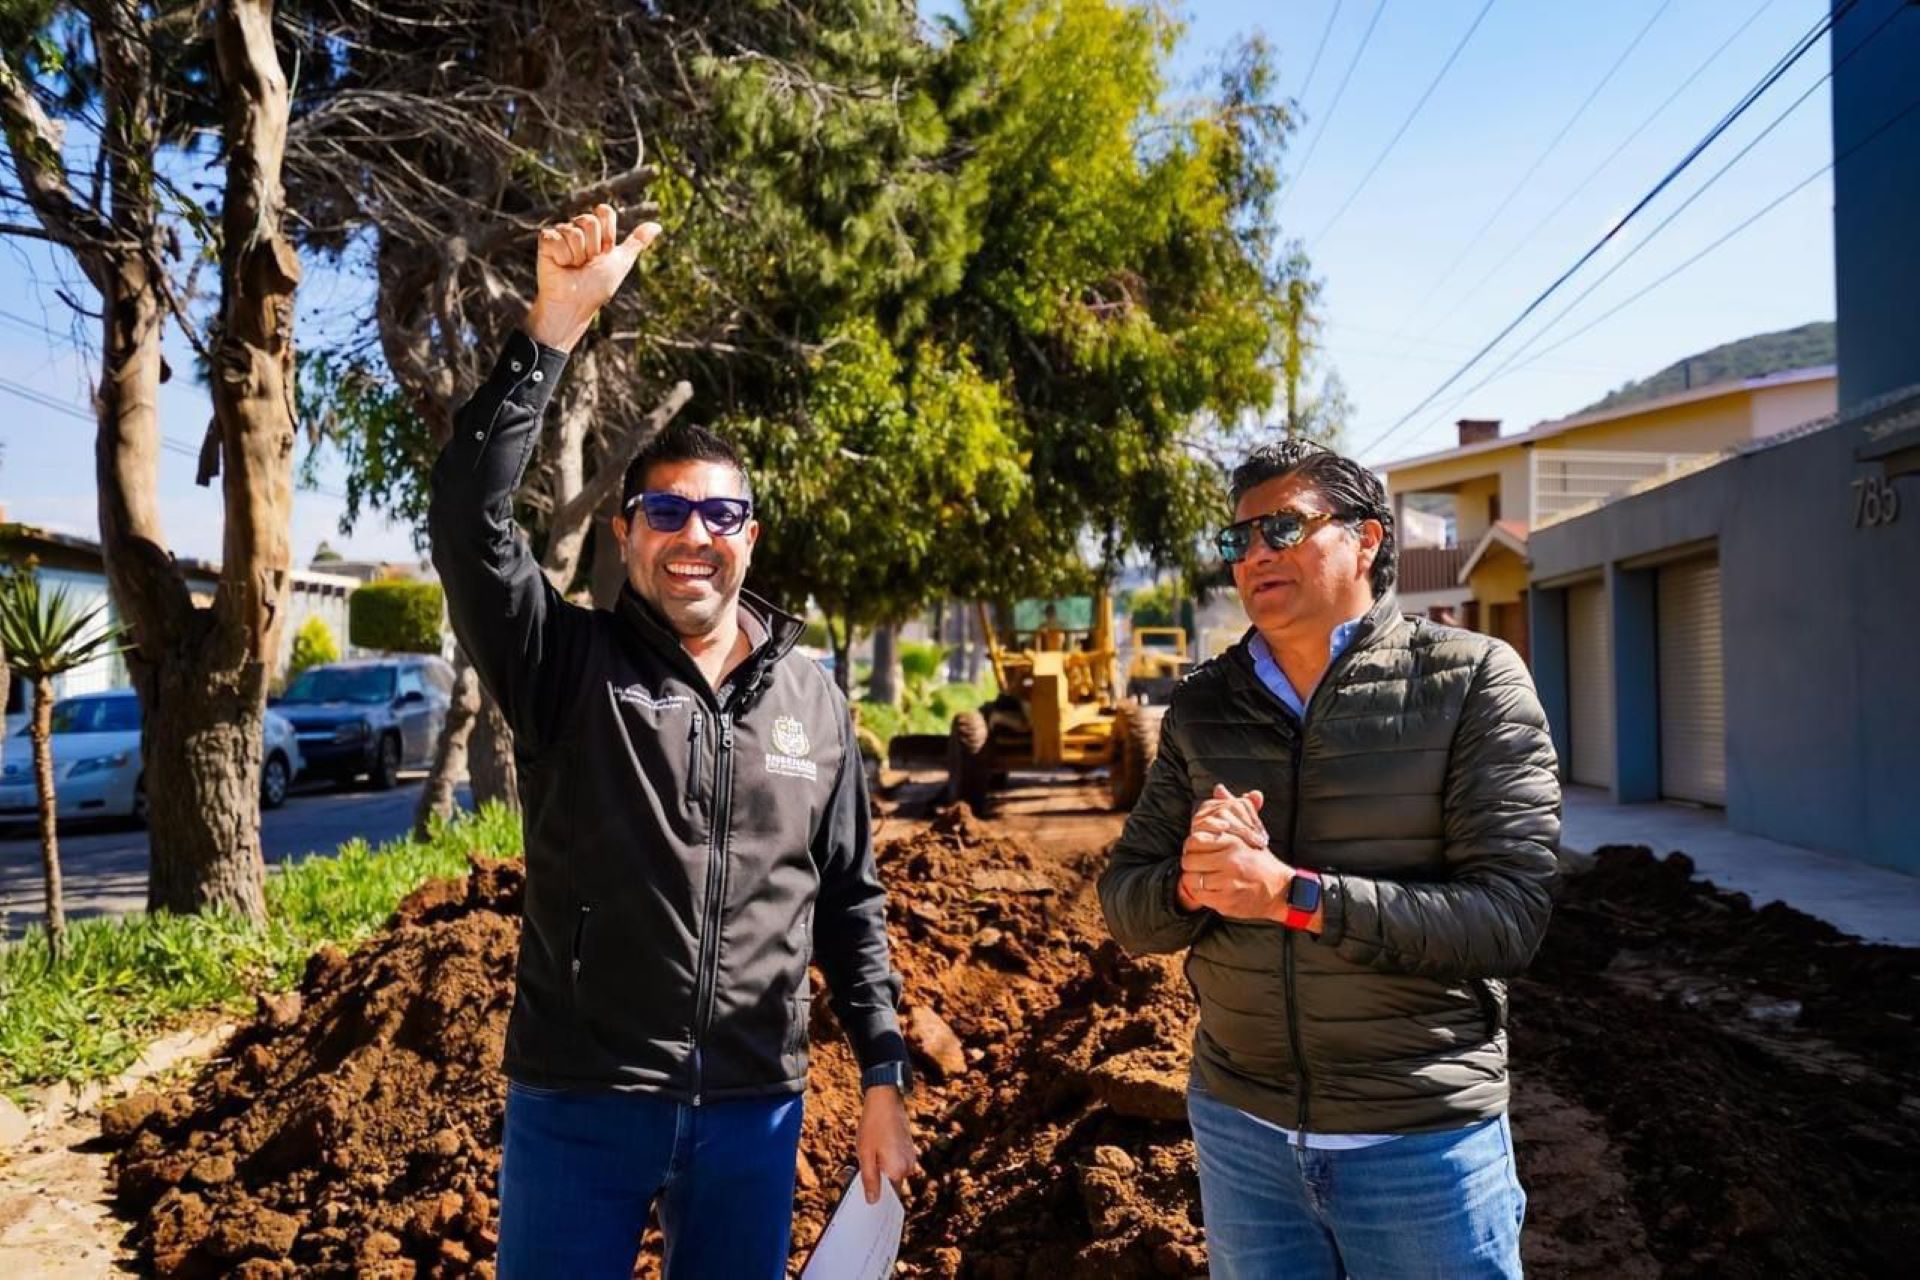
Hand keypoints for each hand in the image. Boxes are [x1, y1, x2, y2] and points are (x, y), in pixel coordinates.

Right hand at [525, 203, 661, 350]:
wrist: (576, 303)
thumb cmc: (597, 286)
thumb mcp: (621, 261)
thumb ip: (637, 242)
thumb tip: (657, 225)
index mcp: (596, 232)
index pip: (604, 212)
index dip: (607, 234)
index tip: (605, 252)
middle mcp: (578, 230)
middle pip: (589, 220)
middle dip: (592, 247)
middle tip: (587, 263)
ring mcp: (561, 234)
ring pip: (573, 231)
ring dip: (577, 255)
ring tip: (573, 267)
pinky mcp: (546, 240)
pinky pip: (556, 237)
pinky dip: (562, 256)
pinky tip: (561, 265)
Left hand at [855, 1084, 917, 1203]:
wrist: (885, 1100)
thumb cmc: (873, 1125)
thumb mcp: (865, 1154)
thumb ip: (869, 1180)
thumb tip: (873, 1201)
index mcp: (898, 1171)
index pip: (888, 1197)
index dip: (875, 1198)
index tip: (863, 1200)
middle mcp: (908, 1167)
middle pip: (890, 1185)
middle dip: (876, 1182)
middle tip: (858, 1171)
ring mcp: (910, 1157)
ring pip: (892, 1173)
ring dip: (880, 1170)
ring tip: (867, 1155)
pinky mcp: (909, 1149)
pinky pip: (896, 1163)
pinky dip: (885, 1161)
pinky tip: (875, 1150)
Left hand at [1181, 784, 1298, 922]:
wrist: (1280, 890)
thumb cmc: (1260, 859)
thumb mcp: (1248, 831)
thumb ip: (1232, 808)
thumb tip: (1219, 788)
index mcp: (1234, 842)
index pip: (1195, 839)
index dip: (1192, 845)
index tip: (1198, 849)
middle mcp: (1231, 860)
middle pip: (1190, 859)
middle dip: (1190, 862)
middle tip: (1198, 864)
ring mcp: (1229, 882)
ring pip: (1192, 878)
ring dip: (1193, 879)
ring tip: (1202, 876)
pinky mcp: (1226, 901)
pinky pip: (1199, 896)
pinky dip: (1199, 893)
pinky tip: (1208, 889)